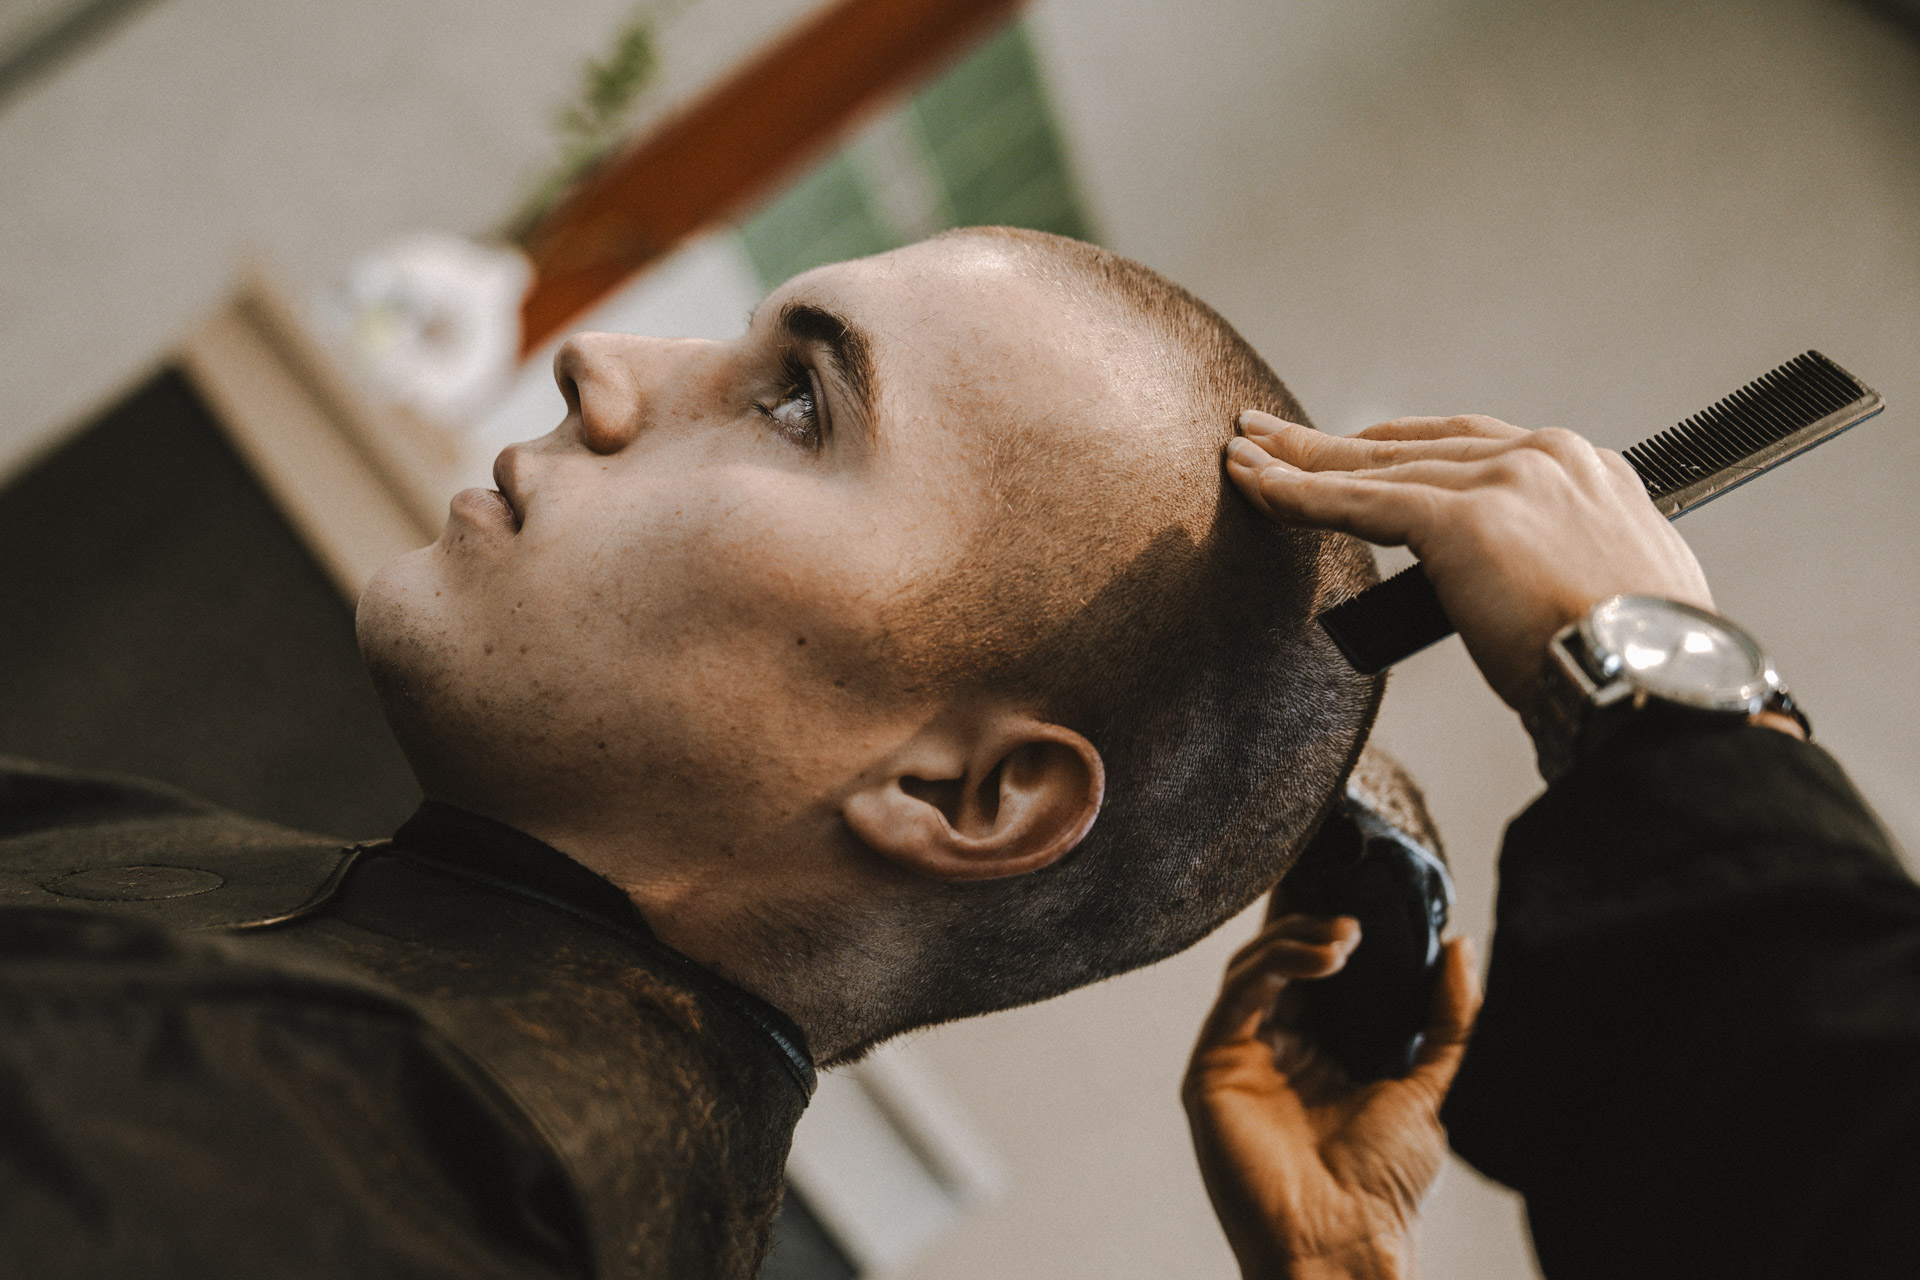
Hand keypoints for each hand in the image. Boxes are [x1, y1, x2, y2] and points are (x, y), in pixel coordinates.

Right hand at [1183, 911, 1480, 1279]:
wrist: (1344, 1245)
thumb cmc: (1383, 1187)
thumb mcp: (1430, 1087)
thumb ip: (1450, 1020)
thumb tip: (1461, 946)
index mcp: (1321, 1050)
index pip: (1320, 967)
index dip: (1336, 921)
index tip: (1366, 881)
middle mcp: (1275, 1047)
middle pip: (1280, 954)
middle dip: (1313, 914)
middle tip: (1355, 894)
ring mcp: (1239, 1055)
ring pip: (1254, 965)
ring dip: (1299, 936)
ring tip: (1350, 935)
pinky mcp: (1212, 1068)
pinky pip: (1237, 996)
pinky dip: (1277, 964)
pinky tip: (1326, 955)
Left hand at [1224, 413, 1712, 712]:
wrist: (1658, 682)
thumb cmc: (1644, 666)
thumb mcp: (1619, 595)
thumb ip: (1571, 571)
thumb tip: (1544, 599)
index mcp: (1587, 472)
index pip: (1471, 447)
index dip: (1401, 449)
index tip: (1357, 451)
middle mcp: (1547, 457)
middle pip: (1414, 446)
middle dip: (1337, 445)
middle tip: (1273, 438)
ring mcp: (1505, 481)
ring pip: (1378, 467)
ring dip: (1301, 464)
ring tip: (1245, 460)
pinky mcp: (1463, 518)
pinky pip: (1359, 502)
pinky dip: (1300, 496)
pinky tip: (1258, 489)